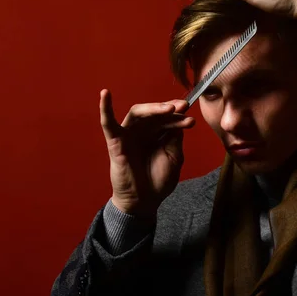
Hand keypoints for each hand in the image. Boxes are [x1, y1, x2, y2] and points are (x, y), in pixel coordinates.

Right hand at [99, 89, 195, 217]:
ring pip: (138, 113)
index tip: (191, 119)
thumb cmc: (159, 180)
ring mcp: (129, 134)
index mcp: (157, 134)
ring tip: (169, 108)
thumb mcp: (174, 157)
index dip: (179, 116)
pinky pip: (107, 123)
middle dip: (170, 109)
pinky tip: (105, 94)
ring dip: (154, 108)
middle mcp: (143, 131)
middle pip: (155, 113)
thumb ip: (175, 139)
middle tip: (183, 107)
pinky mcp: (115, 142)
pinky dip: (105, 108)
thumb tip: (178, 120)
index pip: (168, 118)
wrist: (145, 201)